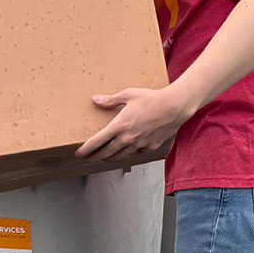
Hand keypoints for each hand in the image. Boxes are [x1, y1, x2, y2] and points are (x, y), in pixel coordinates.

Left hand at [75, 86, 190, 161]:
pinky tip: (129, 151)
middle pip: (106, 153)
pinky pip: (138, 153)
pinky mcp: (151, 146)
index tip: (79, 153)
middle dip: (96, 156)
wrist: (175, 106)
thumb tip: (96, 100)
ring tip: (106, 157)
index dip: (85, 149)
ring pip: (121, 156)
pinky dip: (131, 153)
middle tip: (90, 158)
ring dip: (111, 158)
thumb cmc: (153, 98)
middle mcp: (127, 138)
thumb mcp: (129, 95)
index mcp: (119, 126)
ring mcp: (139, 144)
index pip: (96, 142)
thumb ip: (111, 100)